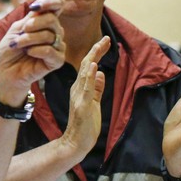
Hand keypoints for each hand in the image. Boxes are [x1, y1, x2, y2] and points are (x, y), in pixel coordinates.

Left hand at [0, 0, 65, 103]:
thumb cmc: (10, 51)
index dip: (50, 1)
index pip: (57, 4)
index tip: (36, 6)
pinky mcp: (57, 60)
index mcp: (45, 21)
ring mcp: (58, 46)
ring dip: (28, 39)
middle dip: (33, 24)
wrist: (6, 72)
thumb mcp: (16, 29)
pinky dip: (36, 50)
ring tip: (18, 45)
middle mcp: (55, 31)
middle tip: (21, 32)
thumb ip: (30, 16)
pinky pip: (50, 50)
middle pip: (52, 19)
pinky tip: (29, 53)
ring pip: (49, 35)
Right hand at [61, 37, 109, 156]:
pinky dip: (90, 76)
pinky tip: (94, 65)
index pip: (88, 66)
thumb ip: (97, 89)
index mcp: (80, 88)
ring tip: (99, 45)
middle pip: (86, 65)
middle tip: (105, 38)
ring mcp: (79, 96)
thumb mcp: (94, 103)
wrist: (76, 143)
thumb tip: (102, 73)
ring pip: (85, 73)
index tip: (104, 41)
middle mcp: (77, 89)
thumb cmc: (85, 125)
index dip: (96, 53)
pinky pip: (87, 88)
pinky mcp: (82, 105)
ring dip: (93, 58)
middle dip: (96, 50)